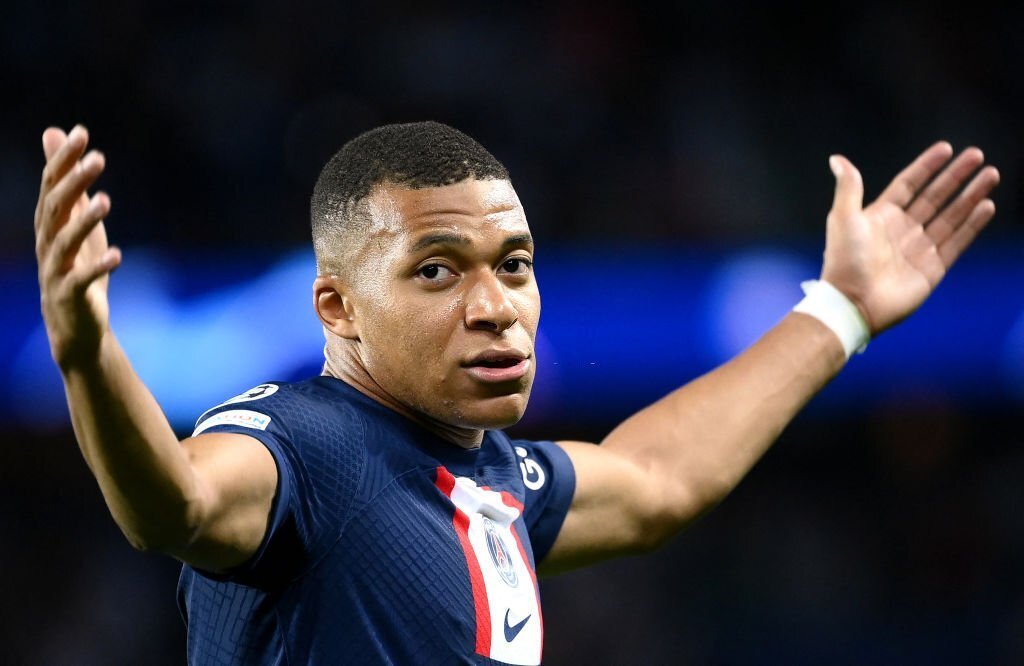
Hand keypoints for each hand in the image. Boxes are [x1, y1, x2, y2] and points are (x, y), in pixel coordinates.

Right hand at [35, 125, 121, 370]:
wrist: (75, 325)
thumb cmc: (76, 265)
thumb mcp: (73, 219)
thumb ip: (67, 180)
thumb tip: (55, 131)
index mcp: (49, 222)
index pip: (51, 185)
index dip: (64, 159)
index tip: (82, 132)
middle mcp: (46, 242)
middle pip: (55, 208)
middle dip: (74, 182)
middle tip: (98, 158)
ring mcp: (54, 269)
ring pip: (65, 241)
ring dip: (85, 220)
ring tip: (106, 201)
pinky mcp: (69, 295)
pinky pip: (82, 279)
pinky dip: (99, 267)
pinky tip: (117, 255)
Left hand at [820, 142, 998, 333]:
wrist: (853, 302)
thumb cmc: (844, 260)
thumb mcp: (843, 218)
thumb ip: (848, 187)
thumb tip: (837, 159)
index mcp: (881, 216)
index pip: (909, 185)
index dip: (926, 167)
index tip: (947, 148)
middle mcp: (902, 230)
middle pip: (935, 197)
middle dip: (956, 177)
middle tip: (977, 155)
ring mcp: (919, 249)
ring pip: (951, 216)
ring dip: (970, 196)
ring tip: (990, 175)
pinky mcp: (933, 269)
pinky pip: (957, 242)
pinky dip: (972, 224)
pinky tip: (986, 206)